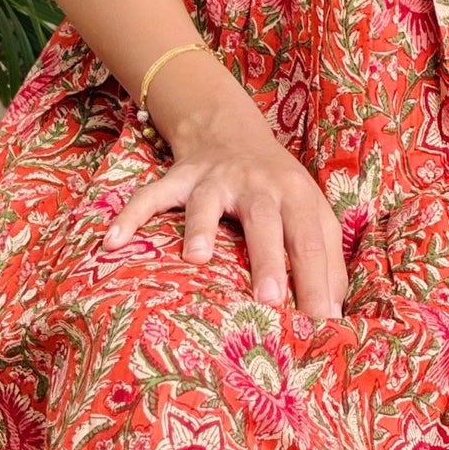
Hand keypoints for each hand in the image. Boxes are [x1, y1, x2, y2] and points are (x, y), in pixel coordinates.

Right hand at [101, 102, 347, 320]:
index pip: (311, 239)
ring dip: (201, 228)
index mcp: (295, 194)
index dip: (318, 277)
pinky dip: (132, 216)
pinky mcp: (179, 178)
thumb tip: (334, 314)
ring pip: (207, 203)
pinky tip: (114, 242)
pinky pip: (152, 196)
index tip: (322, 319)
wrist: (230, 129)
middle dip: (269, 258)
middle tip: (271, 299)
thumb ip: (326, 258)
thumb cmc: (278, 189)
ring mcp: (215, 179)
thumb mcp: (310, 212)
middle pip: (265, 221)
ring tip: (196, 258)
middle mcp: (257, 184)